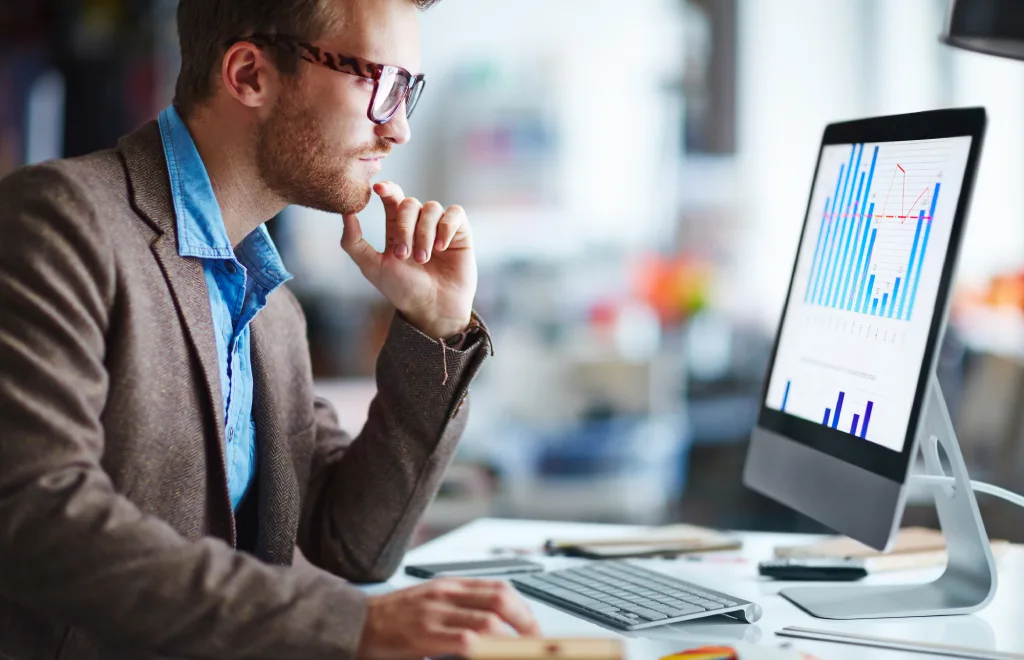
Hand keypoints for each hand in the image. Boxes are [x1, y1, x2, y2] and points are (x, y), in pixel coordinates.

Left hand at [342, 181, 477, 338]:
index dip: (386, 189)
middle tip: (404, 256)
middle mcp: (418, 223)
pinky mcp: (460, 232)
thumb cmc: (402, 291)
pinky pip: (455, 213)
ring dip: (424, 234)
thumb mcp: (372, 267)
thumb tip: (345, 212)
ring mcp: (439, 226)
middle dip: (405, 228)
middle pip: (409, 203)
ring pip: (431, 208)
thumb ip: (353, 242)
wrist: (433, 309)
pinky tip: (442, 248)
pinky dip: (446, 228)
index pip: (392, 198)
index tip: (378, 189)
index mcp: (396, 228)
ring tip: (424, 259)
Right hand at [356, 578, 540, 659]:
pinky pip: (466, 641)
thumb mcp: (431, 602)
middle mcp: (446, 594)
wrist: (356, 623)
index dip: (523, 607)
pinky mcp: (424, 635)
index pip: (499, 587)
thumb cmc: (393, 616)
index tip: (534, 626)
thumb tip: (495, 624)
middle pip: (501, 599)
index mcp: (450, 585)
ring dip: (512, 639)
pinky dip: (485, 650)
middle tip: (536, 641)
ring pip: (488, 621)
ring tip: (522, 651)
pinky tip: (491, 655)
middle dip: (526, 621)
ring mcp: (436, 614)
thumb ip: (460, 607)